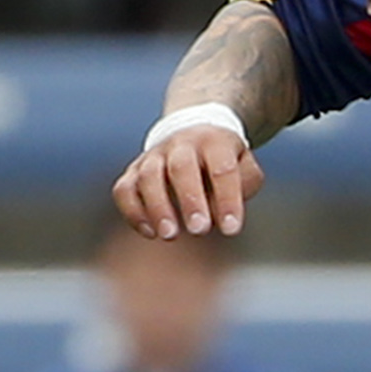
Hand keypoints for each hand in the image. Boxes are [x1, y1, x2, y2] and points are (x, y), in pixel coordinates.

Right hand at [113, 118, 264, 240]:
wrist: (192, 136)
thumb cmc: (223, 162)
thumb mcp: (245, 167)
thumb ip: (244, 184)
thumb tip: (219, 210)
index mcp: (214, 141)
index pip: (222, 169)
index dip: (227, 199)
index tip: (231, 229)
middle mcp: (181, 144)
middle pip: (182, 167)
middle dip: (190, 199)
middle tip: (199, 230)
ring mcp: (154, 156)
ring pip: (148, 176)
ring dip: (158, 208)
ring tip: (170, 235)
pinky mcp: (134, 171)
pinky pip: (124, 189)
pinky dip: (133, 211)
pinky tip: (150, 232)